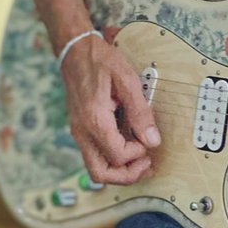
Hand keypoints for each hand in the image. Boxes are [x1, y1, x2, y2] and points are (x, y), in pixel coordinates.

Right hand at [58, 29, 160, 185]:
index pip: (117, 156)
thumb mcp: (126, 80)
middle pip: (101, 174)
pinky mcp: (81, 131)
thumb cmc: (100, 60)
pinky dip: (112, 160)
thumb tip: (152, 139)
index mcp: (94, 119)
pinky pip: (95, 156)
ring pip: (96, 169)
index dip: (137, 154)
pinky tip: (128, 148)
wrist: (74, 51)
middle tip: (146, 164)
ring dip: (119, 171)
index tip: (147, 140)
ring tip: (140, 160)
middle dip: (127, 176)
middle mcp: (82, 131)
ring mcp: (79, 133)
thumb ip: (140, 112)